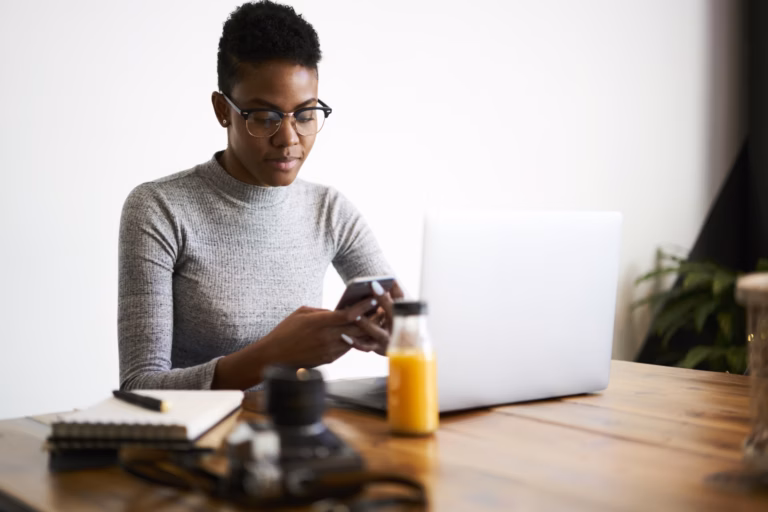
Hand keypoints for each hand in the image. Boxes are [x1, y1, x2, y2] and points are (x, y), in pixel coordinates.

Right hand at [258, 298, 379, 367]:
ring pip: (355, 340)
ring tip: (377, 321)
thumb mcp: (301, 313)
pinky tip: (362, 334)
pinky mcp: (329, 360)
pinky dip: (355, 341)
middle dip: (371, 319)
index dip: (363, 307)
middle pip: (356, 328)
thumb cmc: (285, 332)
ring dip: (366, 331)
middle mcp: (326, 338)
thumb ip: (321, 311)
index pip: (347, 315)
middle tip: (382, 310)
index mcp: (319, 323)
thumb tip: (337, 311)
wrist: (273, 357)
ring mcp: (329, 351)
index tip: (373, 299)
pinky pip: (347, 348)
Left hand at [352, 280, 404, 355]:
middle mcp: (399, 327)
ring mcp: (389, 340)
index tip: (380, 281)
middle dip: (383, 300)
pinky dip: (355, 342)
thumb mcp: (396, 309)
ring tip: (353, 314)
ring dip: (365, 323)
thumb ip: (392, 294)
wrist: (404, 349)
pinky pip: (366, 347)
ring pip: (377, 332)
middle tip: (371, 287)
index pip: (401, 300)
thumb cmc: (396, 322)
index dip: (393, 289)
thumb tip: (388, 278)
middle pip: (392, 313)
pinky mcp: (378, 349)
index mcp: (404, 315)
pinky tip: (343, 335)